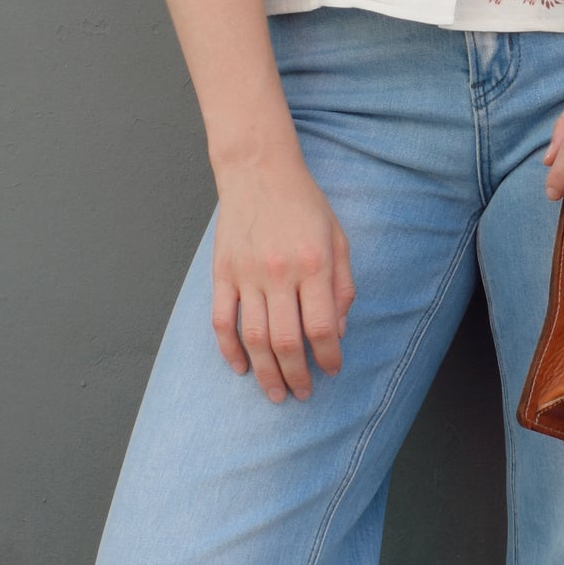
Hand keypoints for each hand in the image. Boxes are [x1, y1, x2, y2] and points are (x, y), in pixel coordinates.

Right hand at [209, 145, 355, 402]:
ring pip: (253, 337)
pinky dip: (229, 349)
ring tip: (275, 393)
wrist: (259, 170)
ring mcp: (246, 274)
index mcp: (313, 265)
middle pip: (286, 341)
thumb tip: (339, 330)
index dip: (329, 357)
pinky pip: (222, 320)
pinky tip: (241, 368)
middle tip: (303, 394)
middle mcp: (279, 273)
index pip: (322, 327)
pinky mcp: (222, 272)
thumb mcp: (338, 238)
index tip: (333, 370)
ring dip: (266, 372)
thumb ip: (342, 285)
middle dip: (297, 376)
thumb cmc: (304, 204)